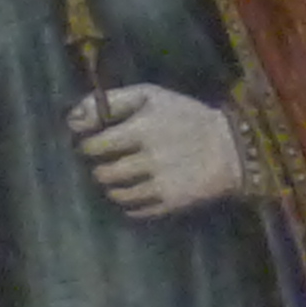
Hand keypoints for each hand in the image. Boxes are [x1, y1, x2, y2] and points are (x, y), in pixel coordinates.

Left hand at [71, 85, 244, 217]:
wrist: (234, 147)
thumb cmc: (186, 116)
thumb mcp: (150, 95)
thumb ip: (108, 102)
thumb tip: (72, 119)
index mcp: (142, 130)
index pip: (94, 146)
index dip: (88, 145)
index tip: (93, 143)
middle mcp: (150, 159)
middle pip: (103, 173)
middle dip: (99, 167)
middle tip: (104, 162)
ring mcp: (162, 184)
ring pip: (117, 194)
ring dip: (111, 186)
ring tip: (118, 177)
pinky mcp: (173, 203)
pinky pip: (136, 211)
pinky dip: (129, 204)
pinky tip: (133, 192)